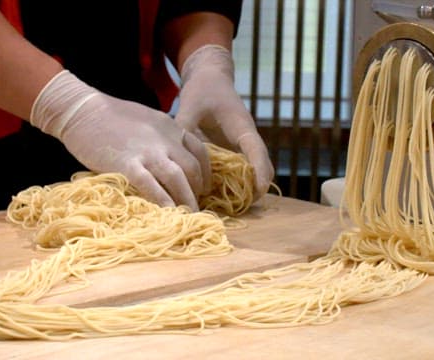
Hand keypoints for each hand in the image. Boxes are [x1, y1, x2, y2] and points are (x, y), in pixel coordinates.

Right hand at [29, 70, 210, 210]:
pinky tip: (167, 214)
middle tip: (194, 206)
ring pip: (177, 178)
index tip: (204, 187)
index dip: (205, 172)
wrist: (81, 109)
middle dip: (196, 190)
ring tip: (187, 216)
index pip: (199, 150)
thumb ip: (160, 136)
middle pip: (192, 168)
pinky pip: (151, 186)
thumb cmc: (109, 116)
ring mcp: (147, 151)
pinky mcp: (127, 164)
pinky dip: (162, 201)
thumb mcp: (146, 119)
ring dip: (185, 200)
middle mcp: (165, 139)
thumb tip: (167, 158)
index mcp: (170, 127)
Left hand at [174, 45, 273, 199]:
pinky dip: (233, 184)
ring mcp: (241, 147)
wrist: (210, 79)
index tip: (259, 190)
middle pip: (261, 168)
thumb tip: (172, 152)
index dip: (259, 171)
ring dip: (245, 189)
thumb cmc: (203, 90)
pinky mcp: (233, 151)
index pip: (256, 151)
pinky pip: (238, 171)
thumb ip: (183, 127)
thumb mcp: (190, 105)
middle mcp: (246, 140)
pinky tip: (215, 196)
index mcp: (242, 127)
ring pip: (252, 172)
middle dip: (255, 188)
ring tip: (227, 208)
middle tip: (239, 209)